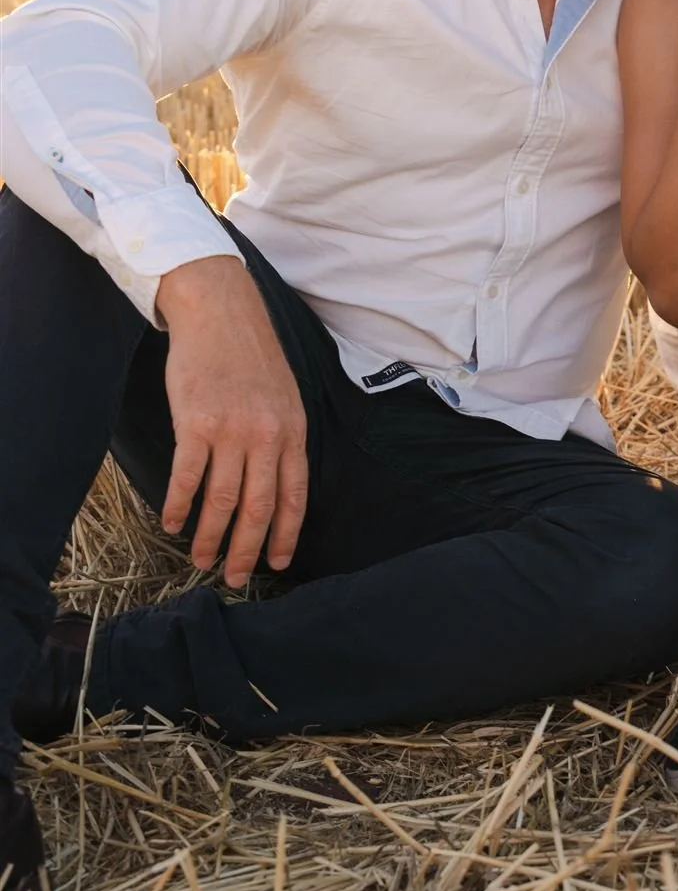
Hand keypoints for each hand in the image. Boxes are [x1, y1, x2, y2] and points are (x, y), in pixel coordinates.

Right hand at [156, 256, 309, 585]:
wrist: (220, 311)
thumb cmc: (250, 354)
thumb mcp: (285, 395)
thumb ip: (283, 438)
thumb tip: (277, 484)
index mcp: (293, 431)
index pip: (294, 497)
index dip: (284, 535)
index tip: (276, 562)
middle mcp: (267, 436)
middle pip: (258, 508)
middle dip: (246, 550)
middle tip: (235, 579)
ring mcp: (231, 431)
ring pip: (221, 501)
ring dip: (210, 537)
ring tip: (201, 559)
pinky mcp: (196, 424)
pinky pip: (186, 478)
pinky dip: (177, 506)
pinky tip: (171, 522)